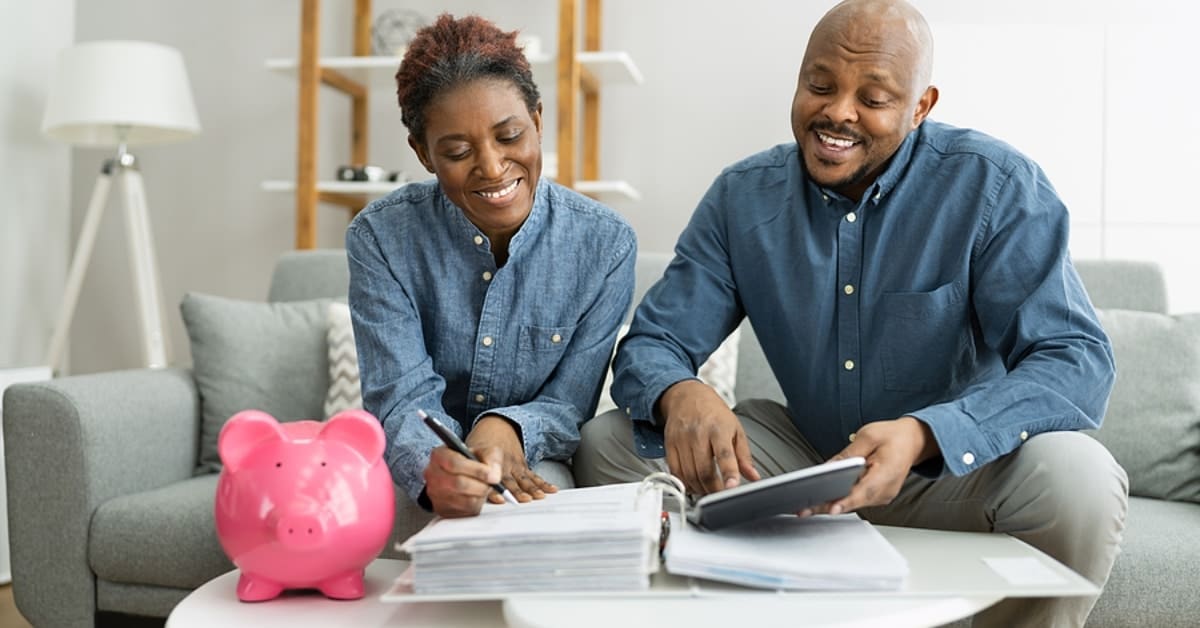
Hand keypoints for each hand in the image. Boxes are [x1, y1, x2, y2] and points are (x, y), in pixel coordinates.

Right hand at [423, 444, 502, 517]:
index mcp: (439, 455)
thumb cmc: (473, 460)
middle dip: (482, 485)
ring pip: (464, 501)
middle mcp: (432, 474)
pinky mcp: (442, 509)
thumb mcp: (484, 451)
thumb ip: (491, 459)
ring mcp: (435, 494)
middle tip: (492, 483)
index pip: (454, 463)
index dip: (477, 471)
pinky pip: (465, 512)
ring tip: (484, 487)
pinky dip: (477, 505)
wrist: (466, 471)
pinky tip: (477, 495)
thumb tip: (494, 475)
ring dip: (481, 496)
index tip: (493, 476)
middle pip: (459, 484)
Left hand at [466, 415, 557, 502]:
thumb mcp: (470, 450)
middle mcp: (505, 463)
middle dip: (518, 491)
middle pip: (511, 481)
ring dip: (532, 489)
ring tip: (539, 497)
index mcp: (490, 459)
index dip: (495, 489)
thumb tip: (465, 480)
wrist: (497, 426)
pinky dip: (543, 484)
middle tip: (525, 500)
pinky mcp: (523, 466)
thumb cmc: (481, 443)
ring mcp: (516, 465)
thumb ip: (470, 465)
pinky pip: (534, 476)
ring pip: (524, 479)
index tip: (499, 498)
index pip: (492, 476)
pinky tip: (551, 490)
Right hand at [658, 379, 759, 494]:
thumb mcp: (735, 429)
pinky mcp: (669, 445)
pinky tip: (693, 484)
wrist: (687, 396)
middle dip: (713, 489)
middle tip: (721, 496)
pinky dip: (684, 483)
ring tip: (709, 491)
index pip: (724, 454)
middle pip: (704, 470)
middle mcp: (698, 434)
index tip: (732, 488)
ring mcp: (682, 440)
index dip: (728, 473)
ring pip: (689, 474)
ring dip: (700, 489)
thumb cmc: (713, 412)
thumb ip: (744, 456)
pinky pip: (675, 471)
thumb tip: (753, 476)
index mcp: (719, 429)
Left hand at [803, 416, 937, 515]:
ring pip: (852, 502)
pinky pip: (855, 499)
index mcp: (888, 473)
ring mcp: (881, 496)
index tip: (832, 507)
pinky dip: (839, 498)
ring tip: (806, 505)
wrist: (912, 441)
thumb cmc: (892, 436)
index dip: (846, 500)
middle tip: (803, 508)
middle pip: (854, 501)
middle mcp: (886, 490)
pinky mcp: (875, 496)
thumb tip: (828, 468)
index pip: (865, 491)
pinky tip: (820, 498)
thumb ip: (848, 454)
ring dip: (830, 503)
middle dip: (828, 504)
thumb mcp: (868, 436)